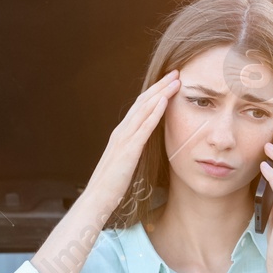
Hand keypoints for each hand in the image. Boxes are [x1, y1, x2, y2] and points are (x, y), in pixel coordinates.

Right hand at [81, 69, 178, 218]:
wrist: (96, 200)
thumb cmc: (110, 186)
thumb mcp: (124, 163)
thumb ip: (132, 151)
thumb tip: (143, 148)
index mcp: (121, 135)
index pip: (139, 108)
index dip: (154, 93)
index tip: (169, 82)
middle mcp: (121, 132)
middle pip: (142, 102)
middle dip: (159, 86)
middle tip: (176, 72)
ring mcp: (123, 139)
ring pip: (144, 110)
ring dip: (160, 93)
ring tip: (175, 81)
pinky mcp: (128, 150)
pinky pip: (143, 127)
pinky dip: (154, 112)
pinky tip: (164, 101)